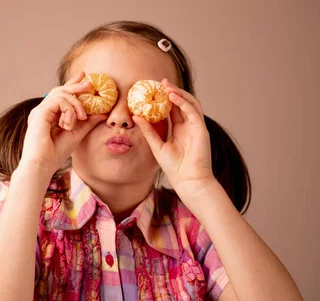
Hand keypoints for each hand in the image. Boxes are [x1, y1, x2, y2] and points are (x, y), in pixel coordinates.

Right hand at [20, 71, 107, 175]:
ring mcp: (39, 111)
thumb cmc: (56, 153)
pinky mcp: (39, 113)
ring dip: (75, 104)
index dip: (72, 85)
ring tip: (81, 117)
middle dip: (76, 85)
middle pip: (60, 90)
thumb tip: (103, 113)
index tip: (83, 76)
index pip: (61, 95)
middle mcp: (43, 111)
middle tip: (89, 83)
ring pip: (60, 94)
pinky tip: (69, 123)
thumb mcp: (77, 134)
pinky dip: (68, 110)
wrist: (43, 165)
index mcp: (49, 115)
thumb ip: (87, 122)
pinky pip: (58, 101)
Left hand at [132, 79, 215, 200]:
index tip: (154, 88)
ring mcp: (196, 127)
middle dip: (173, 91)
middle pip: (182, 103)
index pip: (173, 109)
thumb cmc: (174, 167)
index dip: (165, 98)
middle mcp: (189, 126)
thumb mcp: (156, 145)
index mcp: (180, 129)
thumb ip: (148, 130)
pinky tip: (172, 96)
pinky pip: (193, 111)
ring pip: (190, 103)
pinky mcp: (201, 129)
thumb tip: (135, 116)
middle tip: (161, 81)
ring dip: (179, 93)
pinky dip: (183, 102)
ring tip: (166, 86)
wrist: (188, 181)